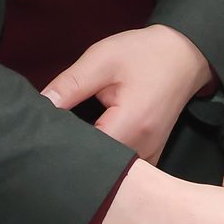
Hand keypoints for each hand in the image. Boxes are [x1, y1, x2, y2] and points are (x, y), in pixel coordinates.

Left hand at [44, 24, 210, 161]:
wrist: (183, 55)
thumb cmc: (144, 54)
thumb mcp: (102, 60)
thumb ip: (69, 85)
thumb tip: (41, 105)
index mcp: (131, 125)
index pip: (84, 152)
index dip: (61, 143)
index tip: (44, 133)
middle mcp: (143, 149)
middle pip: (97, 164)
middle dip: (72, 151)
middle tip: (52, 134)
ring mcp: (150, 156)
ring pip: (110, 168)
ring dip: (88, 154)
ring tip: (72, 135)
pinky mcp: (151, 155)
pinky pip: (123, 165)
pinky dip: (105, 156)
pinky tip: (92, 139)